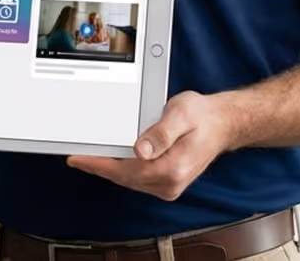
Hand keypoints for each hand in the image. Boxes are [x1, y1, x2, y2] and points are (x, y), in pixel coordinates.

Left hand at [65, 91, 234, 200]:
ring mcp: (169, 186)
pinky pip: (137, 179)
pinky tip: (112, 161)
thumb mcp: (180, 114)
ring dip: (110, 170)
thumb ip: (160, 133)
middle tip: (77, 156)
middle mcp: (170, 182)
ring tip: (89, 157)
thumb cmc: (202, 117)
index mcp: (172, 168)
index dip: (98, 164)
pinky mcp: (168, 183)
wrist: (222, 124)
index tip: (77, 159)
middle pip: (124, 178)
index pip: (125, 170)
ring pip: (129, 180)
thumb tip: (140, 150)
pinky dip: (122, 171)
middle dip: (99, 166)